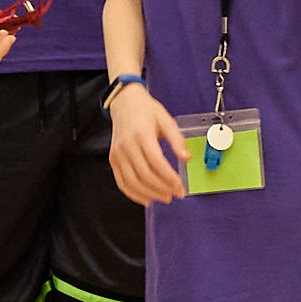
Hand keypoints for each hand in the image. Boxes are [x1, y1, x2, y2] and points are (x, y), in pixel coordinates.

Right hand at [108, 85, 188, 205]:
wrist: (125, 102)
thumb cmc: (146, 110)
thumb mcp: (166, 120)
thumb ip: (177, 140)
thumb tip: (186, 158)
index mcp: (142, 134)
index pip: (156, 162)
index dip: (169, 177)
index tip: (180, 186)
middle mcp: (127, 145)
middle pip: (144, 174)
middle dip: (162, 188)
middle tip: (176, 194)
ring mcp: (118, 154)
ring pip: (132, 182)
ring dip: (149, 193)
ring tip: (164, 197)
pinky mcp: (113, 160)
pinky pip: (122, 182)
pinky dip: (133, 194)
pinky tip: (146, 198)